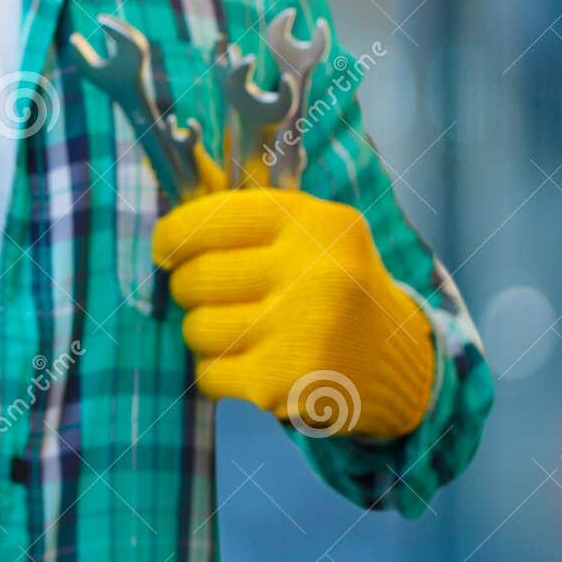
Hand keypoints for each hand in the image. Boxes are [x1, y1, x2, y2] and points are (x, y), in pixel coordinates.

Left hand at [152, 188, 434, 438]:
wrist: (394, 361)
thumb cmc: (332, 287)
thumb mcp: (308, 233)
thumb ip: (247, 209)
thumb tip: (188, 178)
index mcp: (315, 223)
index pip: (211, 219)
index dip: (173, 235)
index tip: (167, 250)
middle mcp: (314, 272)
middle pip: (196, 277)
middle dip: (191, 289)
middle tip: (217, 295)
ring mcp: (303, 331)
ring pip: (196, 328)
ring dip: (205, 333)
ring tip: (244, 331)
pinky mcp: (288, 382)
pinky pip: (208, 373)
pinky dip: (217, 371)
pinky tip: (252, 364)